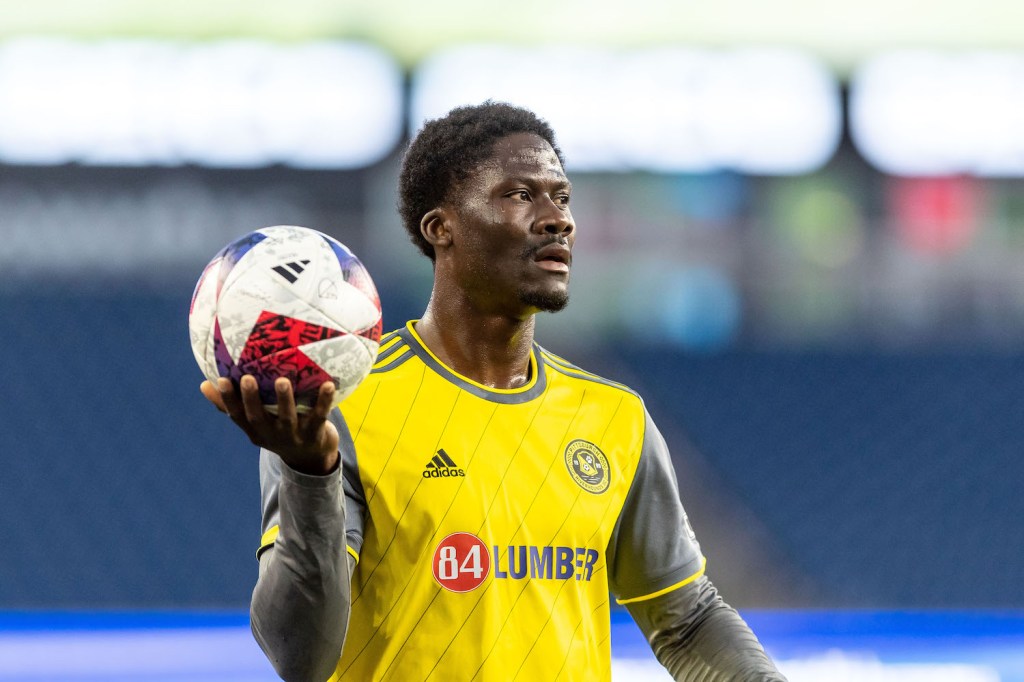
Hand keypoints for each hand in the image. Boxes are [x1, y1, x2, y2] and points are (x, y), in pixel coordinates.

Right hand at [200, 375, 339, 474]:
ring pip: (287, 418)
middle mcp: (272, 434)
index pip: (236, 416)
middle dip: (251, 399)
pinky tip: (328, 384)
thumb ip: (233, 406)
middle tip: (247, 378)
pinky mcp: (315, 434)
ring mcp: (293, 436)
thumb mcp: (256, 423)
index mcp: (255, 431)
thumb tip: (204, 385)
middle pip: (258, 418)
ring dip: (285, 400)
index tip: (222, 379)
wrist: (312, 458)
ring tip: (282, 380)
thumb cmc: (279, 431)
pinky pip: (320, 416)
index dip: (228, 400)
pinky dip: (324, 401)